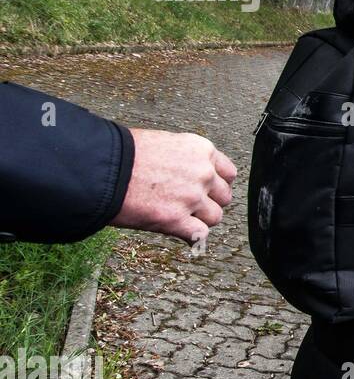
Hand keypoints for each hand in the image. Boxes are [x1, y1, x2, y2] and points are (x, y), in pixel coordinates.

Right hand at [110, 129, 237, 243]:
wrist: (100, 167)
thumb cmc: (124, 153)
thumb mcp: (165, 142)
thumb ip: (186, 159)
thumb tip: (192, 173)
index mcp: (202, 150)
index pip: (229, 173)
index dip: (217, 184)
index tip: (208, 190)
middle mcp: (203, 173)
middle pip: (224, 197)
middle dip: (209, 202)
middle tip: (191, 205)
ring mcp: (191, 197)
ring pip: (215, 217)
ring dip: (200, 219)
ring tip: (181, 217)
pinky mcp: (176, 219)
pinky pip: (200, 235)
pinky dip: (191, 236)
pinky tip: (180, 232)